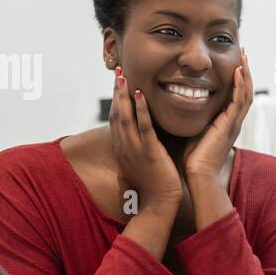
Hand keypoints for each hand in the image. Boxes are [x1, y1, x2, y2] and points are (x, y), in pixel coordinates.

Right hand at [109, 68, 182, 211]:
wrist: (160, 202)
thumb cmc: (156, 183)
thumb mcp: (143, 161)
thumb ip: (143, 145)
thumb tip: (147, 132)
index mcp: (123, 148)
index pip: (116, 118)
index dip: (115, 99)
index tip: (117, 82)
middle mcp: (125, 146)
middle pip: (116, 113)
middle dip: (116, 92)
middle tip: (117, 71)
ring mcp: (135, 149)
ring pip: (126, 117)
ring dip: (123, 95)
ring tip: (123, 76)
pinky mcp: (149, 152)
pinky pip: (143, 127)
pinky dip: (141, 109)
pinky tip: (140, 94)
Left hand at [182, 48, 253, 184]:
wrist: (198, 175)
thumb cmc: (193, 158)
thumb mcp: (194, 131)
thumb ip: (193, 117)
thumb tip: (178, 101)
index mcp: (227, 123)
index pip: (236, 95)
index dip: (237, 78)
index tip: (234, 61)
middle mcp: (234, 121)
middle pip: (246, 90)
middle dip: (245, 71)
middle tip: (244, 52)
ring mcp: (234, 123)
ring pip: (246, 93)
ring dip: (245, 73)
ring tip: (244, 56)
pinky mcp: (230, 125)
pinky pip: (238, 101)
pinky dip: (239, 85)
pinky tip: (237, 71)